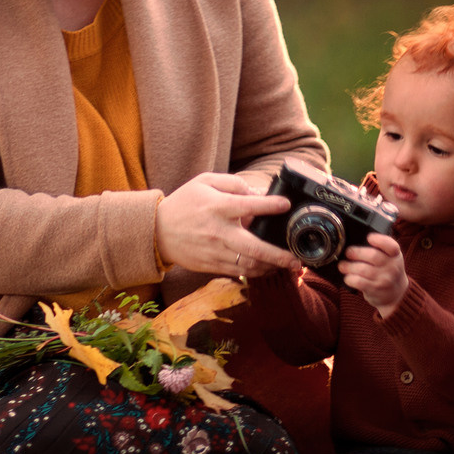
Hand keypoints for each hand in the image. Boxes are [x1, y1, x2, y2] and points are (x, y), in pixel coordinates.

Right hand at [156, 171, 295, 278]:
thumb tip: (257, 193)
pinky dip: (256, 271)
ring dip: (271, 267)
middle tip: (296, 258)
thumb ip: (233, 184)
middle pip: (253, 248)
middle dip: (278, 255)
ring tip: (287, 265)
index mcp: (217, 207)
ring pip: (248, 265)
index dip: (269, 206)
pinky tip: (268, 267)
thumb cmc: (184, 203)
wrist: (156, 231)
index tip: (285, 205)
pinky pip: (238, 271)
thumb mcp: (204, 182)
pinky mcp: (211, 265)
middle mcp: (218, 232)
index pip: (247, 206)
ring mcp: (215, 251)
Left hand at [339, 235, 408, 318]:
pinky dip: (350, 278)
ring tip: (342, 265)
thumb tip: (359, 237)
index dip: (379, 240)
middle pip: (372, 256)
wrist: (396, 295)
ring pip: (362, 269)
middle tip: (348, 253)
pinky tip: (347, 277)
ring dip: (348, 266)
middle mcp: (392, 267)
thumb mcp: (391, 258)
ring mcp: (384, 279)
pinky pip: (358, 282)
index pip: (391, 246)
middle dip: (356, 252)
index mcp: (396, 255)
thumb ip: (381, 248)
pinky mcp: (375, 289)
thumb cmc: (388, 271)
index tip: (369, 238)